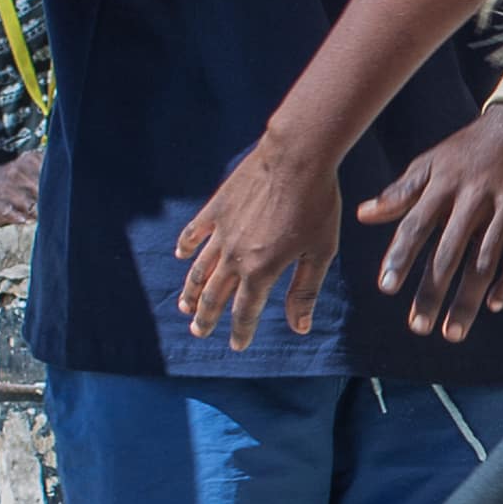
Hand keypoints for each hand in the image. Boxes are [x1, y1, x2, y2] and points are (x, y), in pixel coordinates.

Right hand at [173, 130, 360, 346]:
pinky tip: (182, 256)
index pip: (245, 312)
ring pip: (200, 269)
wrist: (297, 157)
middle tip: (198, 331)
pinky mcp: (216, 207)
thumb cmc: (317, 205)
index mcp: (261, 271)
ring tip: (184, 306)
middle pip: (215, 295)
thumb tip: (299, 328)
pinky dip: (187, 246)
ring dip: (191, 291)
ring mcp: (222, 231)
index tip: (237, 345)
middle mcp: (234, 256)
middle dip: (206, 317)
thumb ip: (305, 291)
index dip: (240, 331)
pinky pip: (195, 232)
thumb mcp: (320, 253)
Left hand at [359, 110, 502, 341]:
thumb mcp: (431, 162)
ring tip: (453, 332)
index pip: (415, 226)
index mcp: (443, 185)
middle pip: (449, 253)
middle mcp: (472, 198)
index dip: (401, 258)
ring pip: (485, 261)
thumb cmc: (470, 148)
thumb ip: (400, 192)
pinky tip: (495, 304)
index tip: (387, 289)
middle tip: (419, 327)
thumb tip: (364, 214)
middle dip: (433, 293)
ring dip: (468, 299)